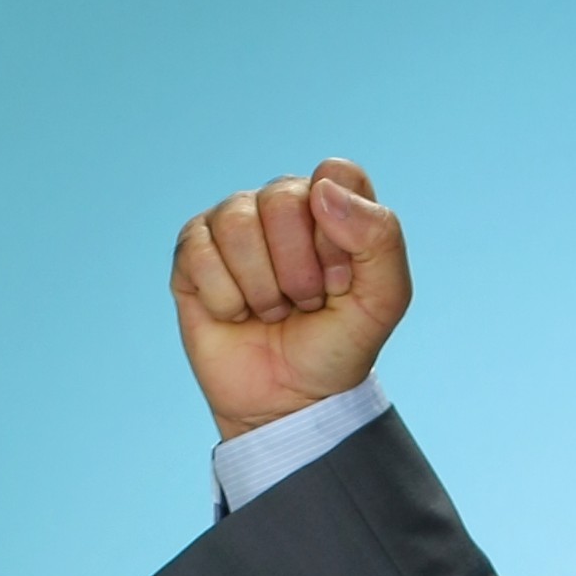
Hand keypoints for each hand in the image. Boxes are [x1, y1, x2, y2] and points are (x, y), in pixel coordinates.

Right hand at [170, 157, 410, 437]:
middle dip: (299, 270)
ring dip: (263, 289)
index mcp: (331, 206)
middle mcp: (279, 205)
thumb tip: (321, 190)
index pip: (336, 174)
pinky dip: (226, 300)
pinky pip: (200, 253)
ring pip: (237, 224)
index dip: (340, 233)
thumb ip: (380, 240)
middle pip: (282, 199)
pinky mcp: (193, 252)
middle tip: (306, 303)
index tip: (342, 281)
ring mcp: (232, 224)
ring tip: (274, 312)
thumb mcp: (382, 303)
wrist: (290, 402)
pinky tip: (237, 315)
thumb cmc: (337, 349)